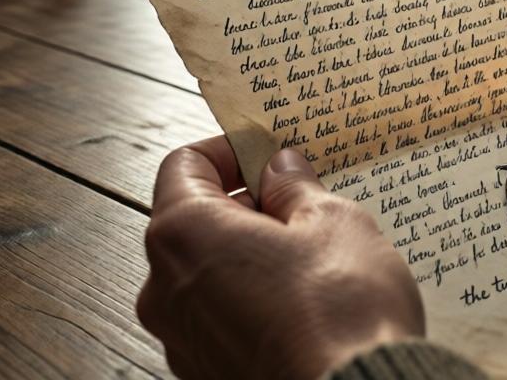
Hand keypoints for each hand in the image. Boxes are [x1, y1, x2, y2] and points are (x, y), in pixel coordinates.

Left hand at [137, 136, 423, 379]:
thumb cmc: (342, 311)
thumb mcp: (334, 222)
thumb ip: (297, 189)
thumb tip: (281, 170)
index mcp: (184, 235)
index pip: (184, 164)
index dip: (230, 149)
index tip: (271, 151)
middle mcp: (164, 289)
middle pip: (193, 221)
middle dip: (247, 204)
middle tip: (305, 201)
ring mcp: (181, 340)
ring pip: (209, 273)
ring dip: (252, 254)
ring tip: (316, 255)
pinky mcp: (205, 375)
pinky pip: (222, 318)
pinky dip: (254, 299)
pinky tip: (308, 302)